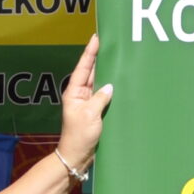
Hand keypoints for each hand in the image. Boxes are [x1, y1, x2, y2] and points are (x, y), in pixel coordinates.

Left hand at [57, 34, 113, 167]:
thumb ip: (100, 98)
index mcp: (74, 92)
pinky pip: (104, 93)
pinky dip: (111, 85)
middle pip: (91, 71)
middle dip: (99, 57)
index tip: (97, 37)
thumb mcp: (90, 115)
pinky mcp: (96, 110)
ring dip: (107, 70)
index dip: (90, 52)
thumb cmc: (79, 136)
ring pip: (99, 81)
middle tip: (110, 41)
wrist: (77, 155)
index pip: (83, 67)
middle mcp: (81, 94)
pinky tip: (119, 78)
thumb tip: (110, 86)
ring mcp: (88, 101)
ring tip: (117, 55)